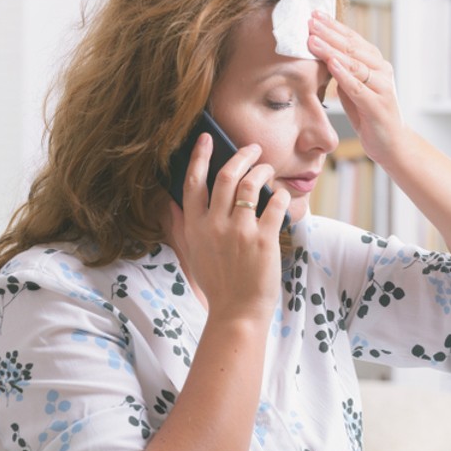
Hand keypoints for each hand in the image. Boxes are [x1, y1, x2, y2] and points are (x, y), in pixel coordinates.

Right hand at [168, 133, 290, 322]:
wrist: (237, 313)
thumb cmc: (217, 284)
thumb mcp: (191, 254)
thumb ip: (181, 226)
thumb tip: (170, 203)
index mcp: (195, 226)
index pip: (193, 182)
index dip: (200, 156)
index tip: (207, 138)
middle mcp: (214, 225)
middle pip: (225, 176)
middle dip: (240, 155)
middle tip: (251, 148)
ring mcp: (239, 232)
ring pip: (250, 184)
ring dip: (261, 170)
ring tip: (267, 169)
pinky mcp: (263, 240)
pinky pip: (274, 205)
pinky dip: (279, 195)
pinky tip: (281, 195)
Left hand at [307, 10, 405, 165]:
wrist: (391, 144)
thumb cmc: (369, 114)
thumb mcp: (352, 87)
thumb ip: (342, 70)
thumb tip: (319, 50)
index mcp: (376, 63)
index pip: (352, 39)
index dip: (333, 26)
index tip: (315, 14)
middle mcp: (382, 71)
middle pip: (352, 47)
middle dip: (329, 33)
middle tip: (310, 21)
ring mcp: (382, 88)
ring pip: (354, 64)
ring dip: (331, 50)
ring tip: (313, 40)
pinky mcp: (378, 106)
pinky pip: (358, 87)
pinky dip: (344, 74)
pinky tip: (330, 64)